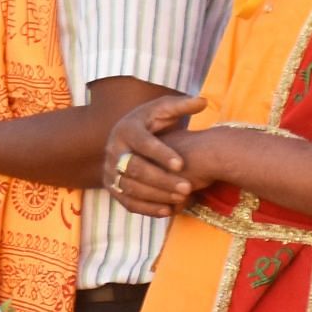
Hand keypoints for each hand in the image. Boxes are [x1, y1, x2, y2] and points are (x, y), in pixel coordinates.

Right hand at [105, 94, 210, 216]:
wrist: (128, 137)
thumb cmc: (151, 122)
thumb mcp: (163, 109)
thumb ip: (182, 105)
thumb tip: (202, 101)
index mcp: (125, 129)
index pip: (142, 143)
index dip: (160, 154)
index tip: (181, 164)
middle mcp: (113, 150)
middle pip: (134, 168)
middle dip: (161, 179)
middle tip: (187, 187)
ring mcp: (110, 171)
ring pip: (130, 187)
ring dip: (156, 195)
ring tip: (182, 198)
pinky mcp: (111, 187)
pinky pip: (126, 202)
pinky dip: (146, 208)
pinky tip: (168, 211)